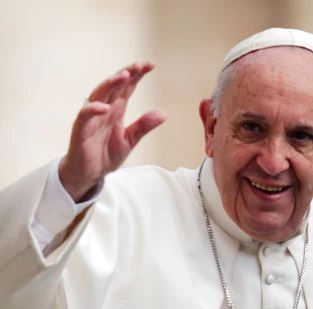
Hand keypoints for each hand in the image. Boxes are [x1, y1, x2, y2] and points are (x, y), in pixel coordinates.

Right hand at [59, 62, 166, 201]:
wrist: (89, 172)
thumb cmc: (105, 153)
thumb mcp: (130, 139)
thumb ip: (144, 126)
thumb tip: (164, 112)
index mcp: (116, 109)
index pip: (127, 87)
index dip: (137, 75)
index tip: (150, 64)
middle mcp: (103, 109)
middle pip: (114, 86)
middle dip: (126, 74)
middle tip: (139, 65)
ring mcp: (91, 118)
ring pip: (99, 95)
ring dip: (111, 84)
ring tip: (124, 75)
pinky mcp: (81, 129)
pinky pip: (85, 116)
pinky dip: (93, 109)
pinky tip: (105, 106)